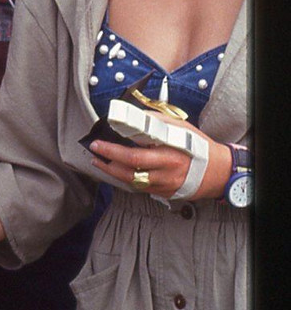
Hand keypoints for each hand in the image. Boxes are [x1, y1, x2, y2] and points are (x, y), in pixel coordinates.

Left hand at [90, 117, 230, 201]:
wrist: (217, 172)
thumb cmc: (197, 146)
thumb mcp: (180, 127)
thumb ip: (157, 122)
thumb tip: (135, 116)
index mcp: (169, 155)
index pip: (135, 155)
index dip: (114, 150)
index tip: (99, 142)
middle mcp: (165, 173)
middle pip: (130, 170)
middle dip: (108, 160)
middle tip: (94, 150)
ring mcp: (164, 186)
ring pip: (132, 182)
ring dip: (112, 171)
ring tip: (98, 161)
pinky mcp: (164, 193)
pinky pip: (140, 187)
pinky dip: (126, 178)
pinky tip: (116, 170)